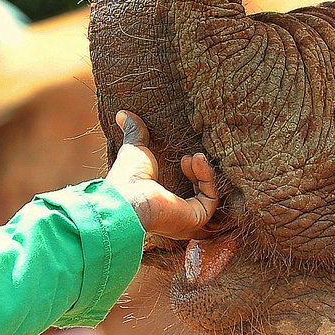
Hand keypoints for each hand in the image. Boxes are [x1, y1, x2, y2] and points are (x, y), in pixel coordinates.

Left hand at [106, 110, 219, 240]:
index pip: (184, 190)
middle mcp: (176, 216)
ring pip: (209, 196)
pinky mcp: (196, 218)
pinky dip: (208, 178)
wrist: (127, 197)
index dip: (188, 172)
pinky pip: (212, 199)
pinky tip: (197, 161)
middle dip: (199, 173)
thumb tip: (123, 114)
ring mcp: (187, 220)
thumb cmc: (126, 179)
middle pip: (199, 195)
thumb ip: (136, 133)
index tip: (182, 156)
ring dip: (205, 174)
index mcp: (161, 204)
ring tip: (194, 156)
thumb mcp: (136, 150)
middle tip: (188, 156)